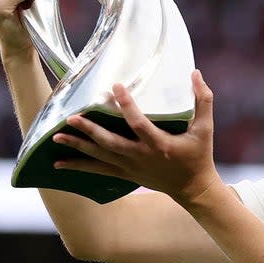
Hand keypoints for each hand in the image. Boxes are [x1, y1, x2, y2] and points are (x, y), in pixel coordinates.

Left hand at [52, 70, 221, 204]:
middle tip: (71, 118)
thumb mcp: (206, 128)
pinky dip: (79, 167)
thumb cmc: (199, 156)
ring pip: (100, 157)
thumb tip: (196, 73)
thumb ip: (203, 100)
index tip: (115, 86)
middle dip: (90, 131)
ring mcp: (131, 168)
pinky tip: (59, 163)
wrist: (193, 189)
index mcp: (159, 144)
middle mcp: (141, 157)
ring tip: (57, 135)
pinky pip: (98, 170)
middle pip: (110, 143)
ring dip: (78, 146)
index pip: (139, 123)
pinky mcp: (126, 174)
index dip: (126, 105)